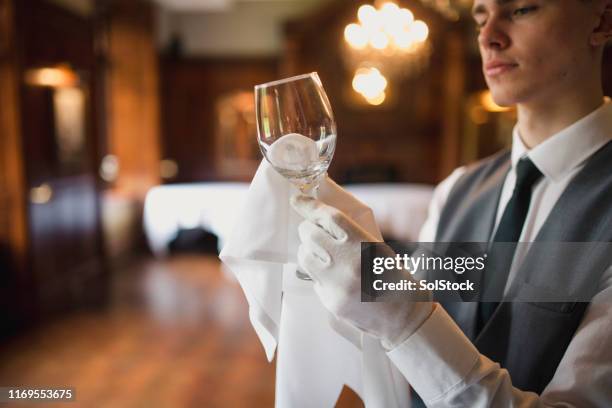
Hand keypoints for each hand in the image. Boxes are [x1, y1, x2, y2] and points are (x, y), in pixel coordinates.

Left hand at [290, 194, 433, 348]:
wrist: (404, 316)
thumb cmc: (393, 278)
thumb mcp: (377, 249)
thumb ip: (351, 236)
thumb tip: (321, 221)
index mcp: (362, 243)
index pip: (328, 217)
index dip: (309, 206)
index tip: (297, 199)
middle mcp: (346, 262)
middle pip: (310, 234)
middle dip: (307, 230)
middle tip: (312, 231)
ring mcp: (337, 283)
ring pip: (305, 257)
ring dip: (309, 252)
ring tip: (323, 256)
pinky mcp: (331, 301)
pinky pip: (314, 281)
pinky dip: (320, 277)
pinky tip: (336, 280)